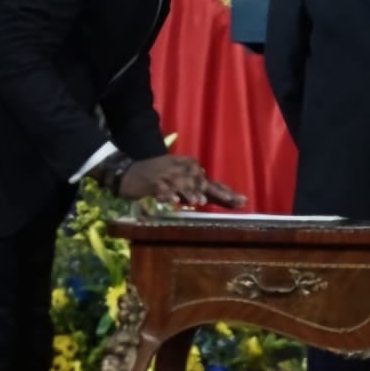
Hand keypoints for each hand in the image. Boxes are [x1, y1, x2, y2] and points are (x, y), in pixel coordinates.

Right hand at [117, 155, 203, 200]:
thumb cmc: (146, 174)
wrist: (124, 174)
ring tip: (195, 202)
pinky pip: (162, 190)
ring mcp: (159, 174)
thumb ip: (179, 173)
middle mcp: (168, 165)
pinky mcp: (150, 184)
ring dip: (188, 193)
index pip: (191, 163)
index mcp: (172, 160)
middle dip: (197, 186)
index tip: (205, 185)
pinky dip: (169, 196)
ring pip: (178, 183)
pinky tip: (175, 202)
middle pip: (187, 174)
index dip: (200, 174)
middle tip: (204, 199)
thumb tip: (198, 181)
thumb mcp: (163, 168)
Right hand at [118, 156, 245, 207]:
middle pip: (201, 182)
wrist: (127, 172)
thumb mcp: (179, 179)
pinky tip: (171, 201)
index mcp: (189, 168)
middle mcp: (180, 169)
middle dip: (216, 193)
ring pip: (181, 185)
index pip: (211, 182)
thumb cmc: (156, 177)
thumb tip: (216, 198)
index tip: (242, 201)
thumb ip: (196, 189)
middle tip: (230, 202)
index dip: (227, 192)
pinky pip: (161, 189)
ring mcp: (165, 175)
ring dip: (189, 193)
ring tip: (197, 202)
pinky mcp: (151, 182)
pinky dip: (166, 195)